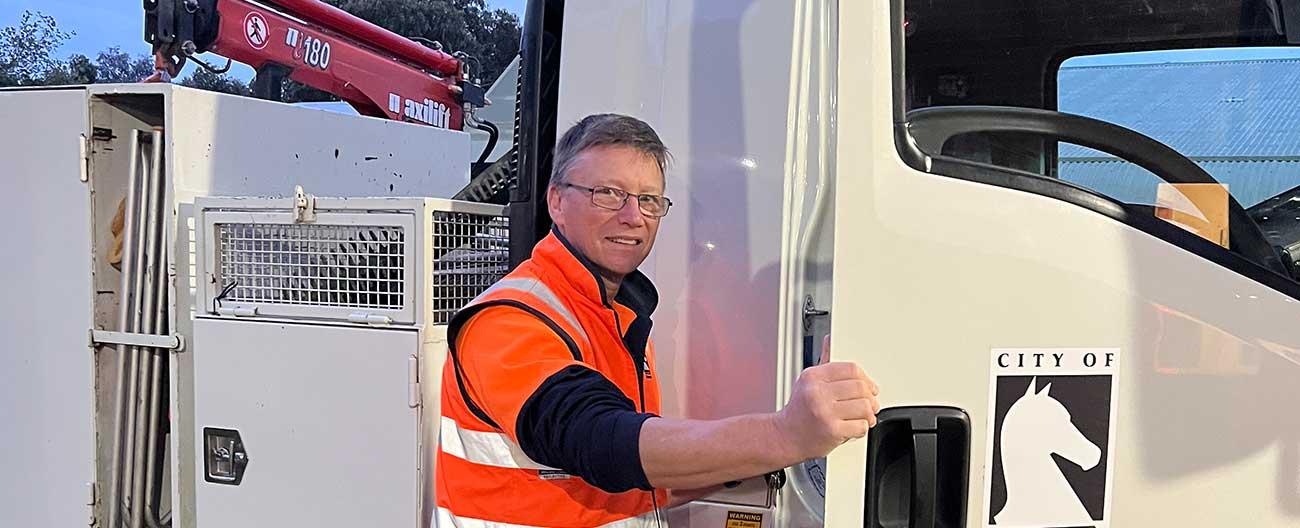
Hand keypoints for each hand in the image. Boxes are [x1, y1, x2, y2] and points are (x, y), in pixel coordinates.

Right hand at [773, 335, 879, 460]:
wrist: (784, 437)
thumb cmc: (798, 410)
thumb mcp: (807, 382)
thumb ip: (824, 363)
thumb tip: (829, 340)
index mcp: (813, 376)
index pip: (851, 369)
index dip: (866, 379)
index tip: (869, 387)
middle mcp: (817, 392)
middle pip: (860, 387)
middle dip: (870, 398)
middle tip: (870, 404)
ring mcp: (824, 412)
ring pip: (864, 407)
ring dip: (868, 414)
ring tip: (863, 417)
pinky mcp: (831, 431)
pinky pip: (861, 426)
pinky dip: (862, 428)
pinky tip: (853, 427)